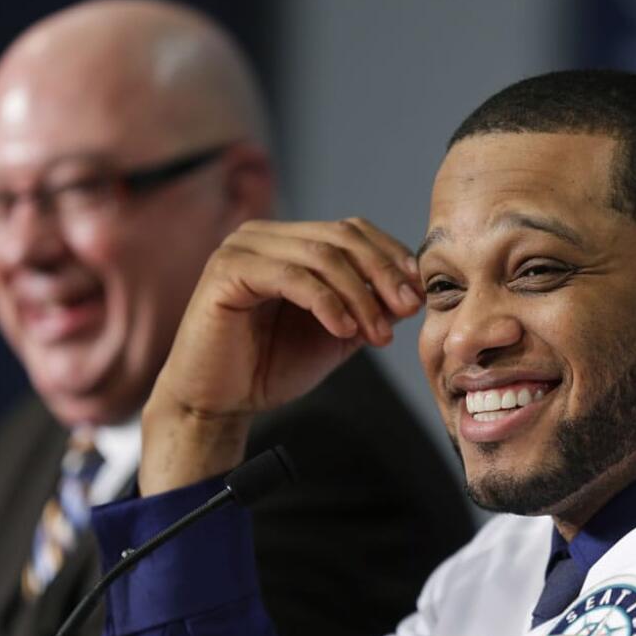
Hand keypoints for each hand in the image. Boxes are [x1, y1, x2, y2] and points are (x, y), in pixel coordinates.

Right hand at [139, 218, 422, 494]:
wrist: (217, 404)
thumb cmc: (270, 368)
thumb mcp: (336, 334)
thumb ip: (368, 307)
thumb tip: (411, 290)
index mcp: (288, 242)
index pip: (352, 230)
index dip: (390, 257)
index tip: (418, 294)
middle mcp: (263, 236)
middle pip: (341, 236)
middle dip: (383, 273)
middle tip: (408, 310)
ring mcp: (242, 248)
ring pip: (321, 255)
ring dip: (359, 295)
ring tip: (378, 334)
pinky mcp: (226, 271)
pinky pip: (292, 276)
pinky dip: (326, 301)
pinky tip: (344, 329)